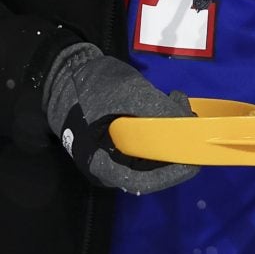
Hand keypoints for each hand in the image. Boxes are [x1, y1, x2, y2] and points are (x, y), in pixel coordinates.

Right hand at [41, 42, 198, 193]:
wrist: (62, 71)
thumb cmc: (87, 85)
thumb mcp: (127, 92)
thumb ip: (158, 111)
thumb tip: (188, 123)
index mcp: (100, 164)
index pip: (142, 181)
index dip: (170, 174)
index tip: (192, 159)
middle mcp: (107, 166)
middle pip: (149, 169)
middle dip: (174, 146)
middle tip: (189, 120)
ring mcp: (111, 154)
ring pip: (149, 153)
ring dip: (170, 132)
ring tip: (178, 104)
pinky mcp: (116, 140)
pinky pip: (143, 141)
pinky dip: (159, 125)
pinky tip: (168, 103)